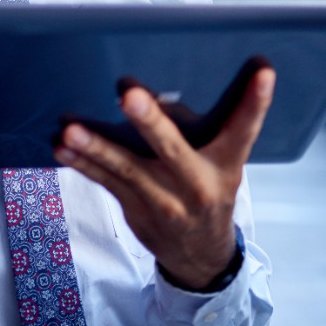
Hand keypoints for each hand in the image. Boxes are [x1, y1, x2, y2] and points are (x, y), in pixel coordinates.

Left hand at [55, 66, 274, 288]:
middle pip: (172, 149)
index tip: (263, 71)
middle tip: (129, 94)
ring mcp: (165, 202)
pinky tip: (62, 147)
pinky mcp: (137, 210)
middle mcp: (198, 185)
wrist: (200, 254)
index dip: (255, 102)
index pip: (244, 130)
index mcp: (225, 165)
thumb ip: (193, 129)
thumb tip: (152, 91)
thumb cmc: (206, 190)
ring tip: (72, 129)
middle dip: (149, 121)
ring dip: (97, 147)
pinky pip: (106, 183)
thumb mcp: (216, 164)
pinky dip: (82, 164)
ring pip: (127, 170)